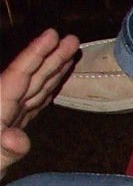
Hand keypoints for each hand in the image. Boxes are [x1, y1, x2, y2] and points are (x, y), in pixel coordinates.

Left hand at [1, 28, 79, 178]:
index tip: (54, 35)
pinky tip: (54, 85)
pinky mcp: (12, 128)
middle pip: (29, 78)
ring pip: (34, 88)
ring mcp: (8, 118)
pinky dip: (47, 92)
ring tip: (70, 55)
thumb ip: (4, 151)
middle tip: (72, 39)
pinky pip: (34, 104)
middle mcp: (3, 110)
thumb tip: (16, 138)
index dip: (35, 55)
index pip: (19, 77)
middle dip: (50, 58)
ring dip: (52, 71)